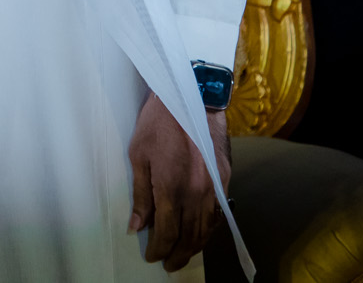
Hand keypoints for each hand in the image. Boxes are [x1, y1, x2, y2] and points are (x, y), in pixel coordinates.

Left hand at [127, 92, 230, 271]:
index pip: (167, 233)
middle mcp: (196, 194)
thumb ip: (140, 194)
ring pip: (206, 230)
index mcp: (171, 188)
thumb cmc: (160, 122)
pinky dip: (210, 230)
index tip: (151, 256)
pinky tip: (203, 235)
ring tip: (184, 256)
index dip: (159, 249)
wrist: (194, 97)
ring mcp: (214, 189)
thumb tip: (137, 225)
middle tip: (168, 264)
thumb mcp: (139, 155)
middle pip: (189, 237)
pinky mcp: (225, 180)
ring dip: (195, 247)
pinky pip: (219, 215)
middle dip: (177, 255)